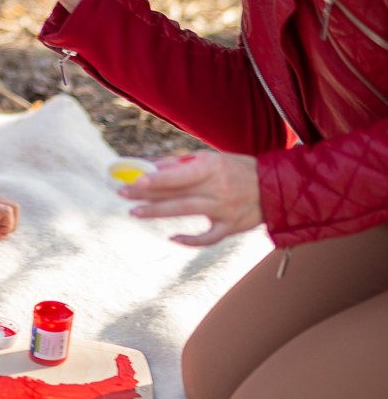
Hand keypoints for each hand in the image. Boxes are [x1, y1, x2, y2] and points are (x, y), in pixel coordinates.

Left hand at [118, 151, 261, 245]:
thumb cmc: (238, 168)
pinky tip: (172, 236)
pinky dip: (189, 239)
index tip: (133, 179)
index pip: (177, 175)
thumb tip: (153, 168)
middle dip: (147, 194)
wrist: (276, 187)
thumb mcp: (212, 158)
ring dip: (157, 212)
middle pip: (176, 194)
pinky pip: (207, 237)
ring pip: (185, 213)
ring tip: (134, 211)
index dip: (154, 179)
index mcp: (212, 168)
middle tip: (123, 193)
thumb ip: (183, 164)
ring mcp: (224, 210)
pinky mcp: (232, 227)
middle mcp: (217, 189)